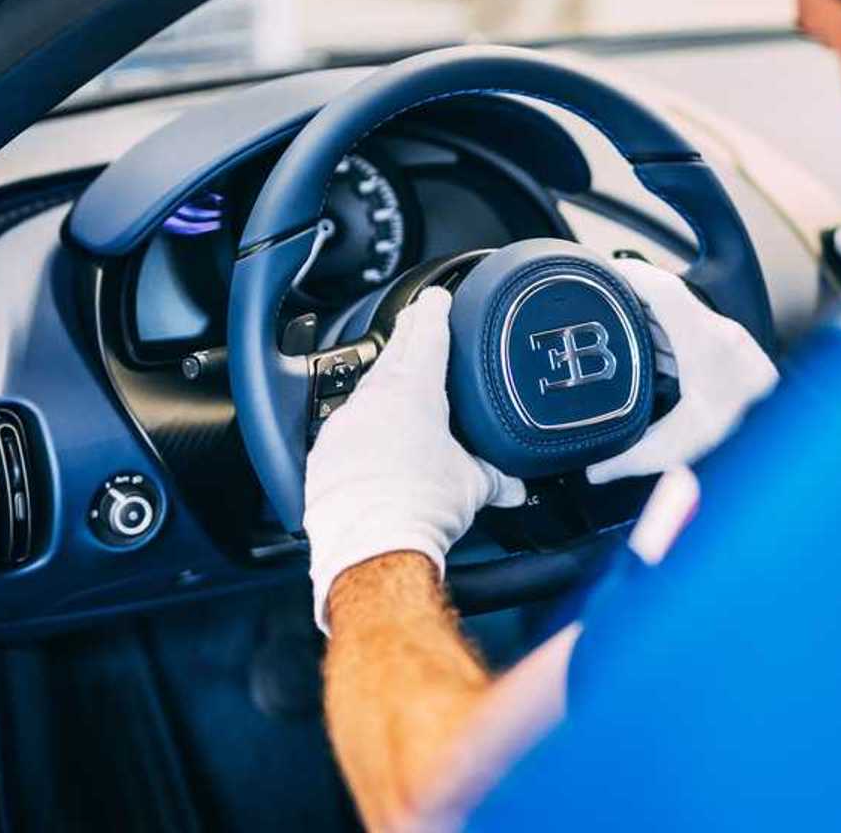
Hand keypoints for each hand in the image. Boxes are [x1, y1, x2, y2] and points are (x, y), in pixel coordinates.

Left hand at [303, 286, 524, 630]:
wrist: (371, 544)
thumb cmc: (423, 509)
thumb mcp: (472, 488)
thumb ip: (496, 479)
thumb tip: (515, 487)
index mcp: (416, 393)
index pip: (429, 337)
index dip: (435, 312)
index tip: (436, 297)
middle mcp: (376, 400)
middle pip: (395, 354)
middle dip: (408, 335)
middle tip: (416, 319)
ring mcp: (346, 424)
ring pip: (367, 391)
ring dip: (384, 384)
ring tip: (398, 383)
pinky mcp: (325, 454)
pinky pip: (346, 428)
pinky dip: (362, 427)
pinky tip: (372, 439)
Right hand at [585, 259, 778, 483]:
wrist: (791, 447)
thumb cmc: (750, 440)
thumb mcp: (682, 450)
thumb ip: (632, 458)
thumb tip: (598, 469)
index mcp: (707, 343)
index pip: (663, 289)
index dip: (630, 274)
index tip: (603, 271)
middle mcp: (723, 336)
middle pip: (669, 302)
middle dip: (633, 301)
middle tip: (599, 304)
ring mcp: (732, 345)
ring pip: (683, 320)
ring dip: (652, 323)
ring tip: (617, 330)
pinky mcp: (736, 358)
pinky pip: (695, 337)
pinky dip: (670, 342)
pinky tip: (654, 362)